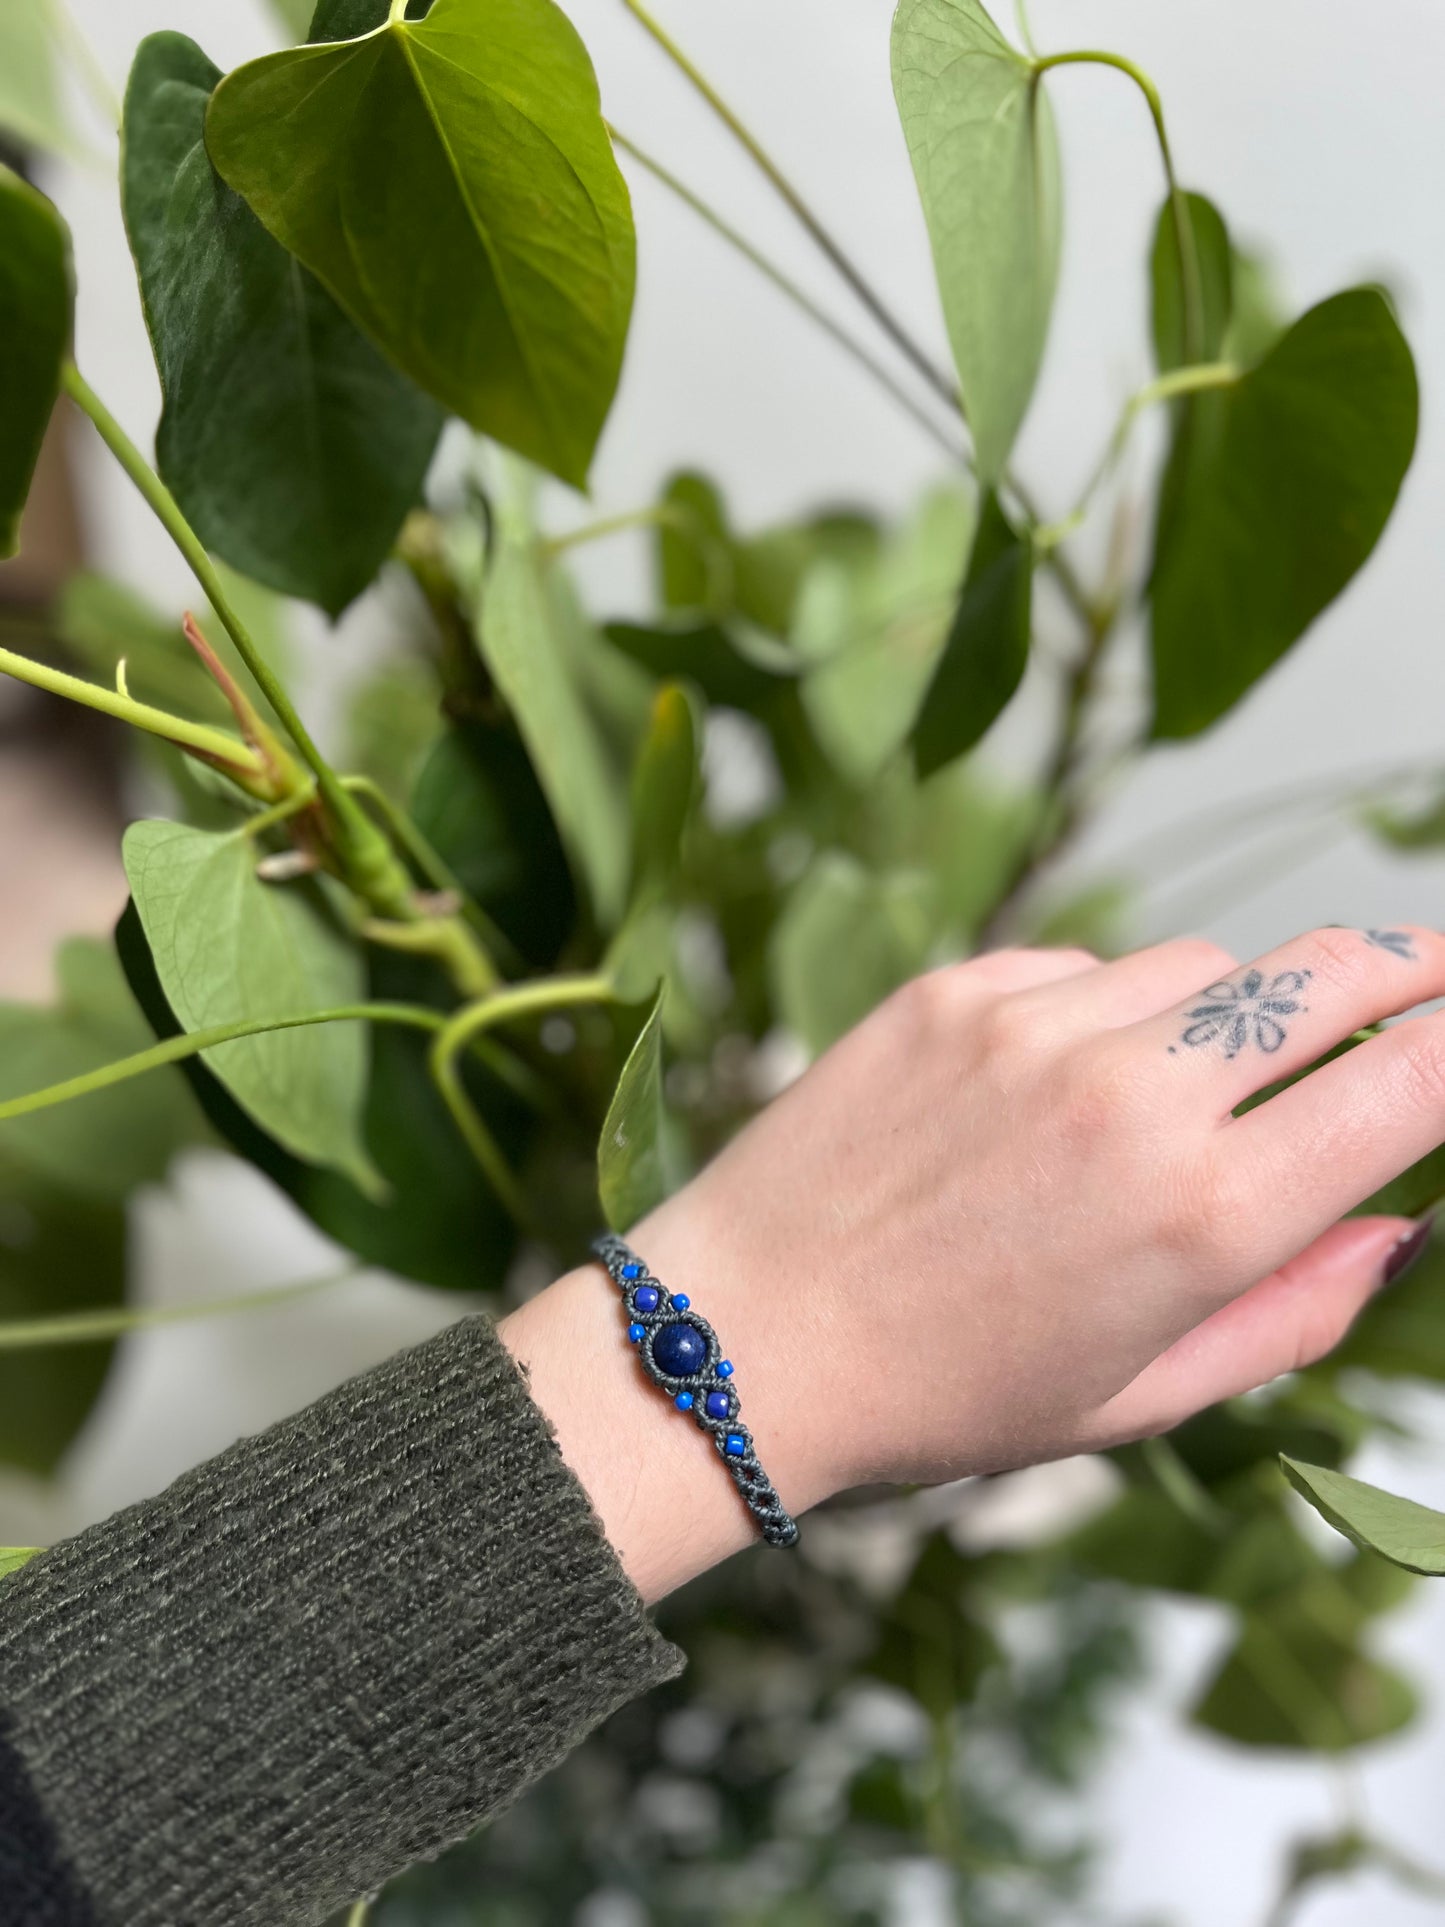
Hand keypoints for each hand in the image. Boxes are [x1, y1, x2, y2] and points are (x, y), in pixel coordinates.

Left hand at [503, 928, 1441, 1600]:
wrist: (744, 1335)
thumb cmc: (943, 1393)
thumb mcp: (1142, 1398)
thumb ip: (1294, 1312)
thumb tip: (1391, 1226)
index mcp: (1201, 1214)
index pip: (1405, 1082)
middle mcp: (1133, 1094)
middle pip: (1329, 971)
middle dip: (1403, 967)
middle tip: (1423, 976)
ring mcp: (1038, 1023)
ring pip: (1202, 966)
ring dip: (1225, 1013)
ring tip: (1170, 1093)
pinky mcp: (959, 987)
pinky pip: (1086, 966)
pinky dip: (1104, 1011)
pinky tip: (1049, 1089)